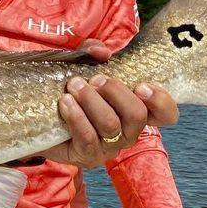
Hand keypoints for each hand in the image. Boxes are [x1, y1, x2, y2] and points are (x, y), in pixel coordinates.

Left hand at [41, 39, 179, 166]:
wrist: (40, 114)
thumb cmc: (70, 89)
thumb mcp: (81, 64)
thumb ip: (93, 52)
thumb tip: (101, 52)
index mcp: (135, 109)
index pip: (166, 114)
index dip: (161, 101)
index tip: (142, 85)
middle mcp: (128, 131)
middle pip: (137, 115)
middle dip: (116, 92)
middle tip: (95, 79)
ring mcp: (109, 146)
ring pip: (111, 125)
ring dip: (91, 101)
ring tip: (74, 86)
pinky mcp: (87, 155)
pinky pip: (88, 138)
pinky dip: (77, 117)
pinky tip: (65, 103)